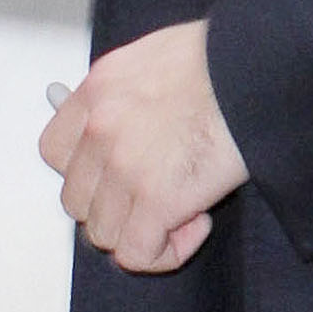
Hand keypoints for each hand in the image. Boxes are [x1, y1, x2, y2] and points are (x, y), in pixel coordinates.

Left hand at [41, 23, 246, 274]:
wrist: (259, 69)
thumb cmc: (223, 60)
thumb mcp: (155, 57)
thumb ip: (128, 95)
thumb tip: (128, 126)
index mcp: (98, 91)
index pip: (54, 152)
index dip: (85, 174)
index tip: (113, 178)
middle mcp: (100, 129)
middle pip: (77, 201)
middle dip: (115, 207)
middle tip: (156, 197)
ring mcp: (123, 167)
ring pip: (104, 233)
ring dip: (142, 231)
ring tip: (184, 209)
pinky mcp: (157, 200)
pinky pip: (137, 254)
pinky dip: (166, 252)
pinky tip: (197, 223)